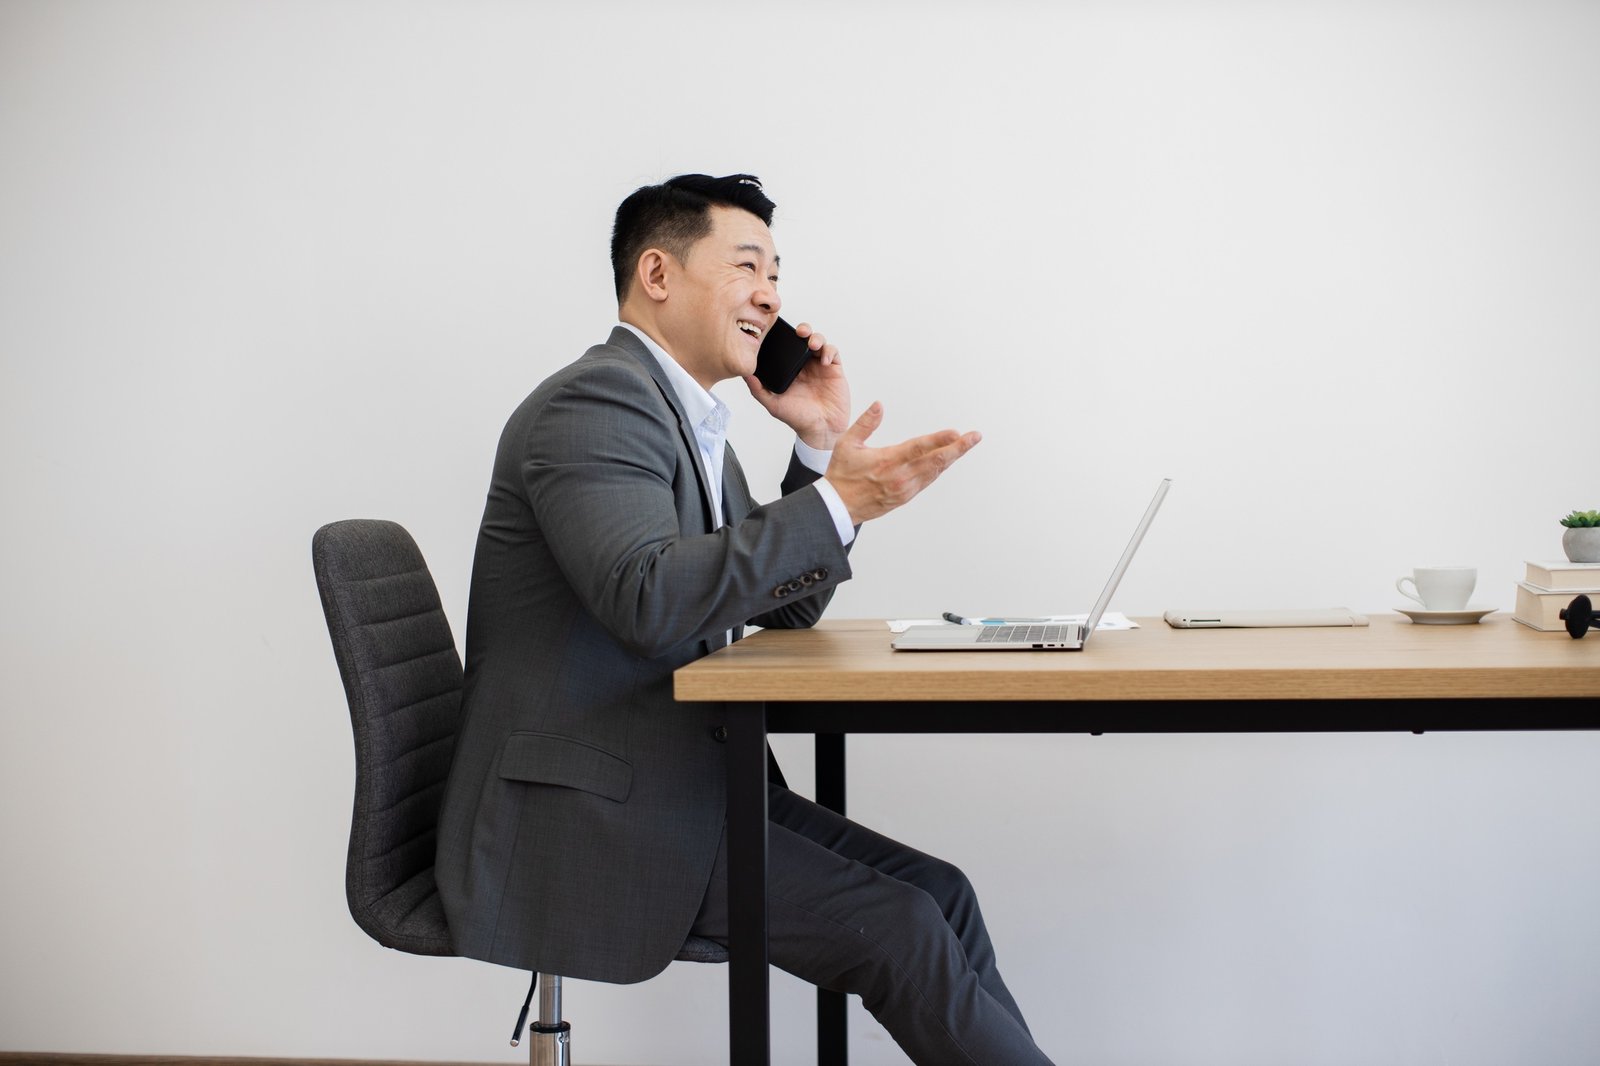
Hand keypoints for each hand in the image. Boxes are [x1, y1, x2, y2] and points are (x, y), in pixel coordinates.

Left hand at [744, 323, 849, 450]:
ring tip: (812, 344)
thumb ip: (758, 390)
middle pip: (804, 338)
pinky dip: (829, 351)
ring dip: (816, 337)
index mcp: (790, 369)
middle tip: (800, 332)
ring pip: (819, 341)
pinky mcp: (834, 370)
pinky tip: (824, 360)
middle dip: (803, 330)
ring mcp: (820, 366)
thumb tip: (744, 374)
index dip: (785, 336)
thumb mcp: (773, 404)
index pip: (787, 346)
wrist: (820, 429)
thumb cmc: (797, 418)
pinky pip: (833, 352)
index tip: (781, 332)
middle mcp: (805, 365)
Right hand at [823, 402, 981, 524]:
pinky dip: (939, 469)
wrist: (838, 506)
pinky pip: (928, 481)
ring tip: (966, 445)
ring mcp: (905, 489)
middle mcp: (900, 476)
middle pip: (936, 461)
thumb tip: (879, 405)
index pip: (919, 448)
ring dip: (952, 458)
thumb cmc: (841, 474)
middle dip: (958, 448)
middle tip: (975, 437)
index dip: (940, 440)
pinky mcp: (905, 497)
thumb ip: (865, 423)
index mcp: (887, 461)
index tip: (956, 432)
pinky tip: (947, 461)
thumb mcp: (847, 444)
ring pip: (935, 472)